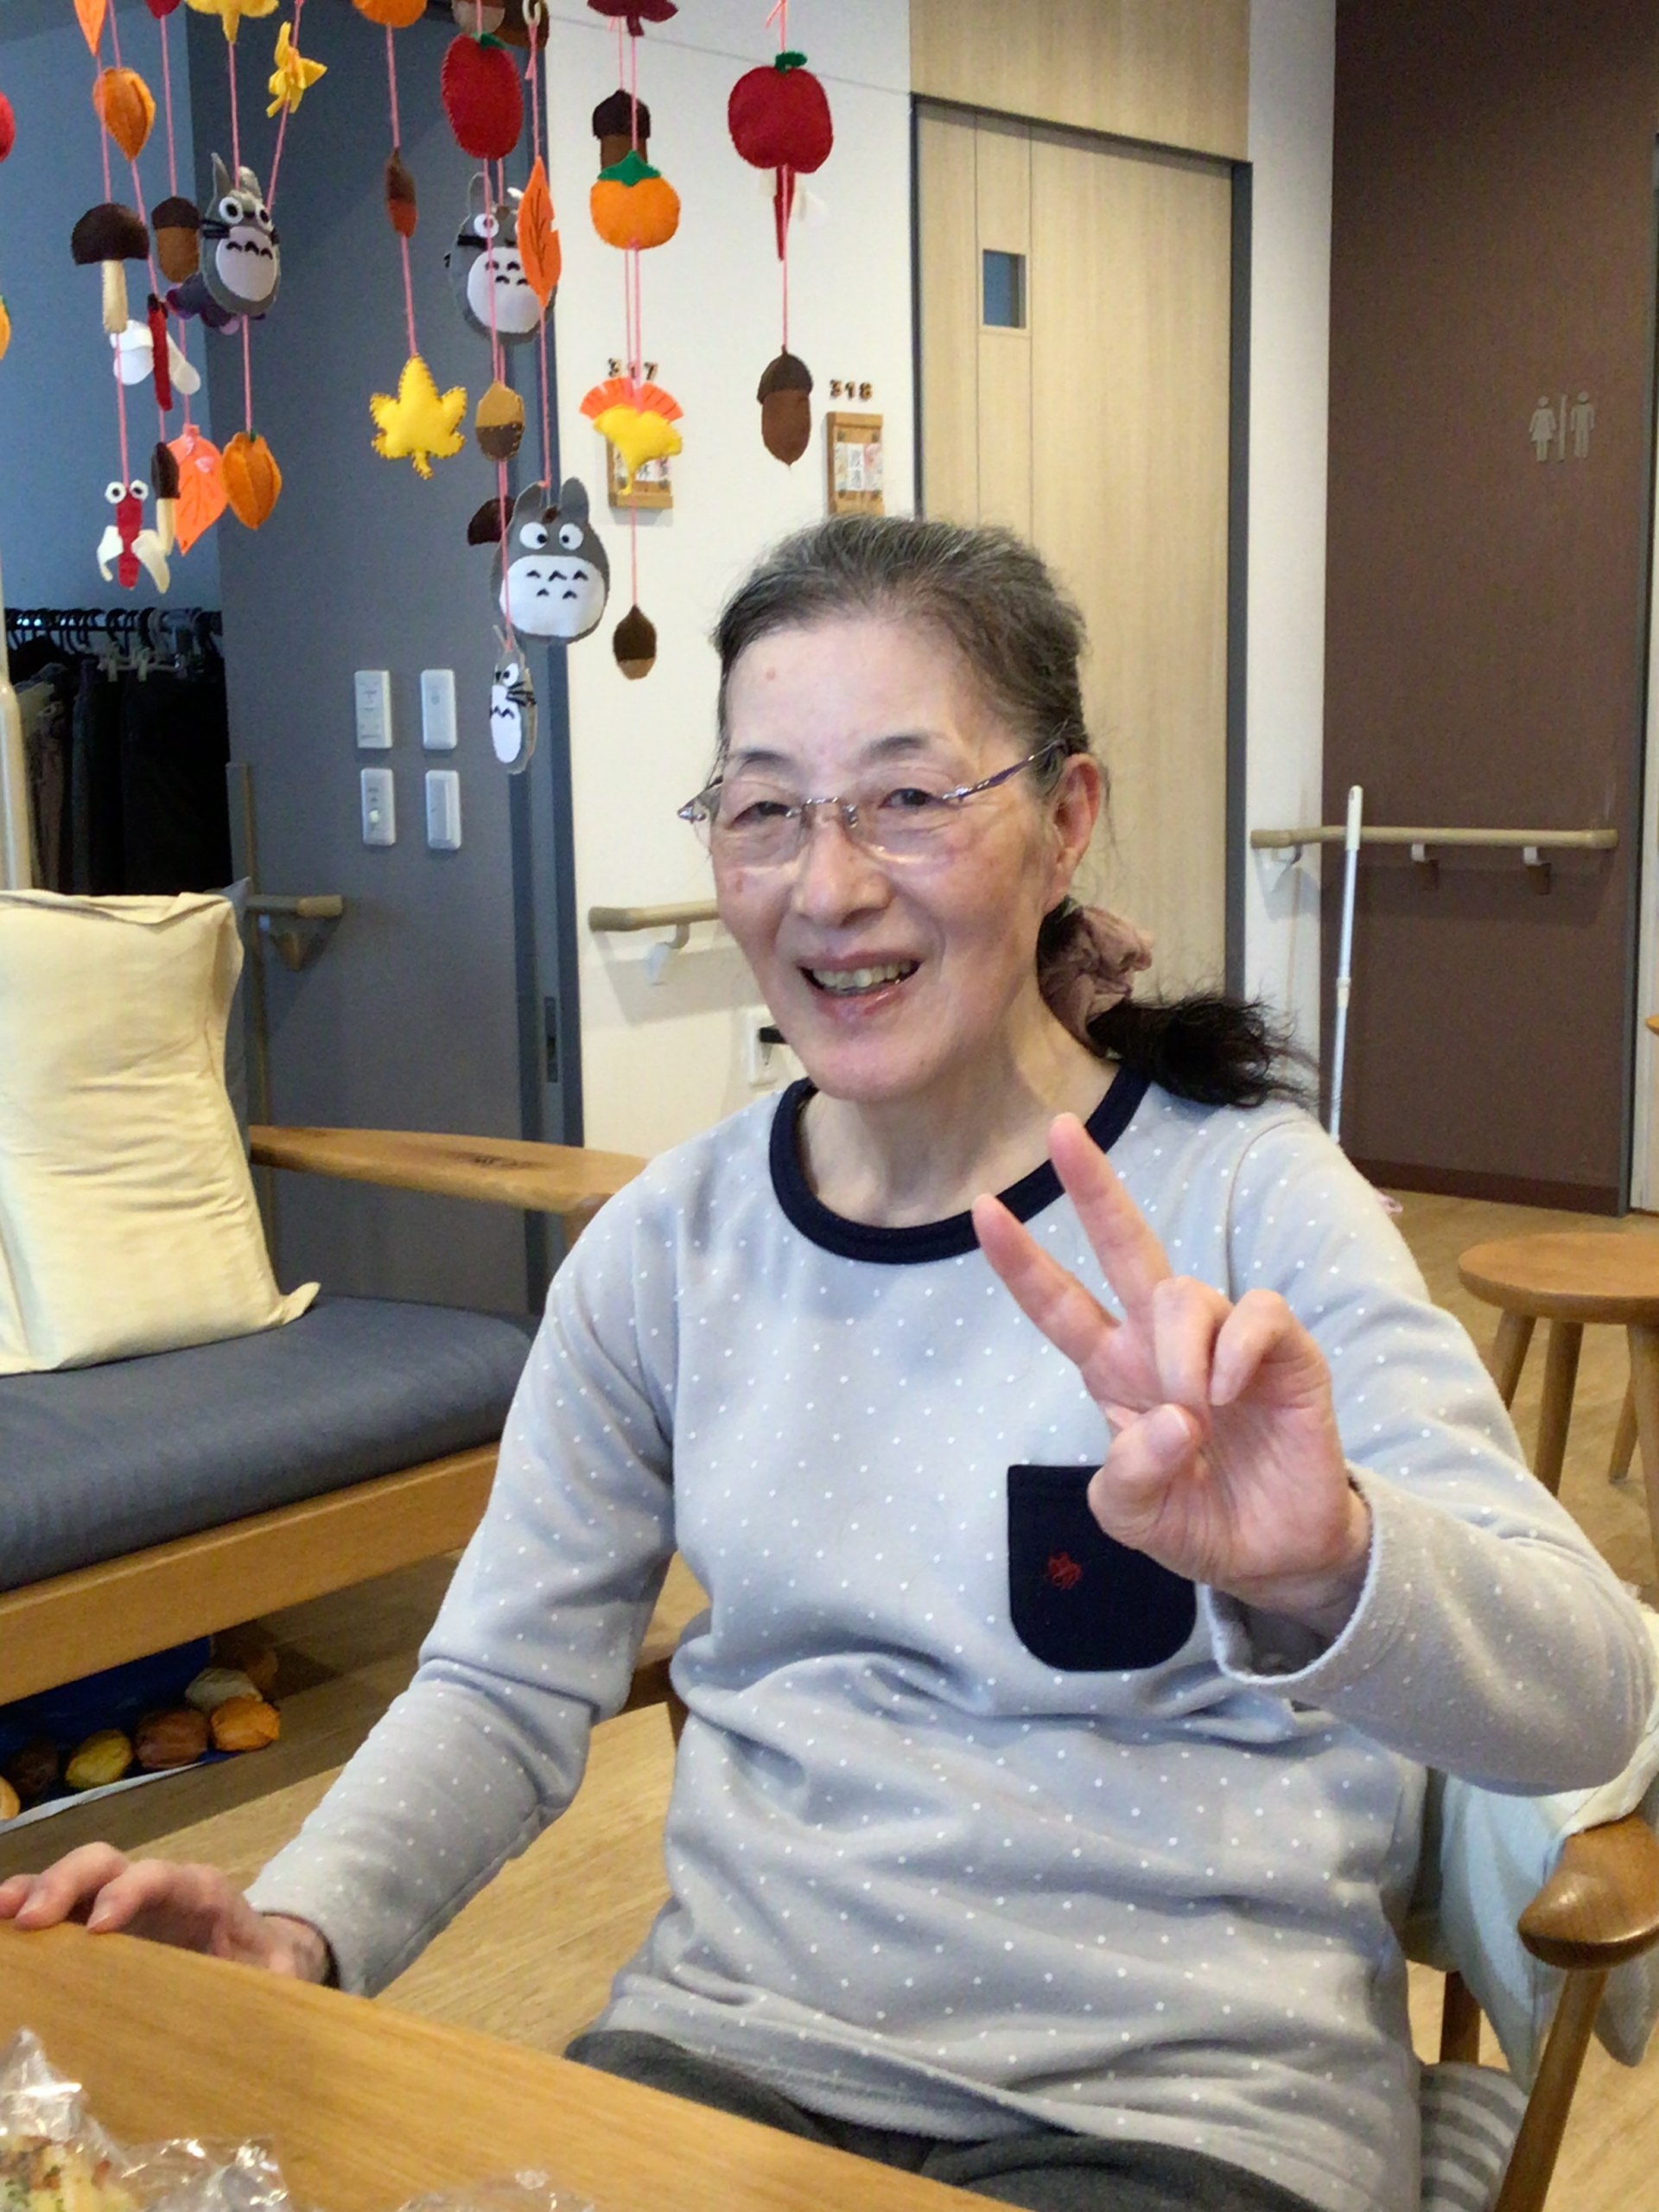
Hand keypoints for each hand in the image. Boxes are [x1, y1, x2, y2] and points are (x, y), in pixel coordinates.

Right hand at [0, 1844, 331, 1980]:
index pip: (164, 1877)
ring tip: (0, 1913)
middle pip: (107, 1863)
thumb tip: (281, 2001)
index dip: (133, 1891)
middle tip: (29, 1919)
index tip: (100, 1927)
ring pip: (74, 1879)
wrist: (256, 1955)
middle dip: (67, 1882)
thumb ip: (280, 1984)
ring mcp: (120, 1901)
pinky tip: (1, 1930)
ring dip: (34, 1890)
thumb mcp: (278, 1976)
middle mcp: (153, 1887)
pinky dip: (26, 1911)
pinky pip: (58, 1909)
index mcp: (201, 1893)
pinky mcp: (95, 1925)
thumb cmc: (261, 1966)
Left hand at [972, 1113, 1369, 1630]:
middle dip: (1092, 1187)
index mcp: (1113, 1370)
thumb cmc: (1196, 1521)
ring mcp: (1223, 1341)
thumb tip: (1169, 1419)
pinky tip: (1231, 1391)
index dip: (1021, 1263)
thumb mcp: (1133, 1518)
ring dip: (1179, 1354)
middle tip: (1060, 1130)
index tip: (983, 1211)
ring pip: (1184, 1291)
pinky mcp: (1283, 1352)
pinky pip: (1254, 1313)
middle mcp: (1162, 1341)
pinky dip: (1236, 1351)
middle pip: (1124, 1246)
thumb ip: (1127, 1477)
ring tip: (1195, 1412)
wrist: (1276, 1554)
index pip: (1058, 1305)